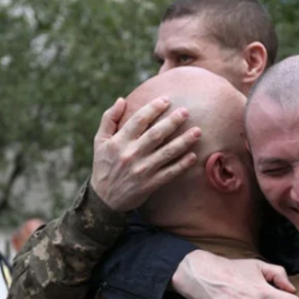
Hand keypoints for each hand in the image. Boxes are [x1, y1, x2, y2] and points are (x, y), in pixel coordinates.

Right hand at [90, 96, 200, 210]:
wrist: (105, 199)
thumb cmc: (104, 165)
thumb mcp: (100, 141)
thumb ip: (109, 119)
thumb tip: (122, 100)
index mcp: (119, 141)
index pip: (138, 120)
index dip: (153, 108)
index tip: (166, 100)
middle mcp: (131, 154)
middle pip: (156, 134)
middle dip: (172, 122)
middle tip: (186, 111)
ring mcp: (142, 170)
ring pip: (167, 153)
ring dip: (184, 141)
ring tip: (197, 131)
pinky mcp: (150, 184)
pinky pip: (170, 173)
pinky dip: (182, 165)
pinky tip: (193, 156)